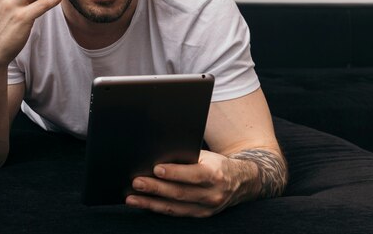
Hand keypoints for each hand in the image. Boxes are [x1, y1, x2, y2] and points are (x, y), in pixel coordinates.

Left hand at [126, 150, 249, 217]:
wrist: (240, 182)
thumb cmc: (217, 164)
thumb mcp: (207, 156)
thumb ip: (187, 157)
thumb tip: (158, 156)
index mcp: (215, 174)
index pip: (193, 174)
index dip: (174, 173)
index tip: (155, 169)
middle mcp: (212, 194)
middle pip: (180, 192)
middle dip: (156, 188)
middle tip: (136, 183)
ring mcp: (207, 208)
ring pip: (175, 207)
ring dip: (151, 203)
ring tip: (132, 198)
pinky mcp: (201, 216)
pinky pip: (176, 213)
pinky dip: (158, 209)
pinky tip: (144, 204)